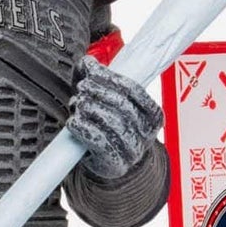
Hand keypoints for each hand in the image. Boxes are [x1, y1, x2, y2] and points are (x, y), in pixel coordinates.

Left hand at [67, 58, 161, 180]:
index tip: (92, 71)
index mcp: (152, 114)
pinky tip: (73, 122)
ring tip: (77, 104)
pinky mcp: (116, 164)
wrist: (108, 163)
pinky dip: (83, 129)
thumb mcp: (105, 100)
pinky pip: (100, 143)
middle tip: (82, 88)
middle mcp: (146, 133)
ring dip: (90, 109)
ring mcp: (133, 151)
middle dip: (99, 92)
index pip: (134, 90)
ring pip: (112, 124)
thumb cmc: (108, 128)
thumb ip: (96, 77)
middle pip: (122, 106)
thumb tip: (87, 61)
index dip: (111, 78)